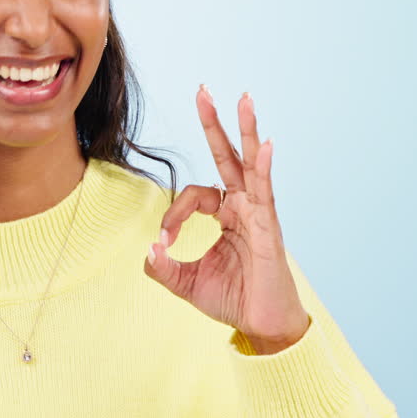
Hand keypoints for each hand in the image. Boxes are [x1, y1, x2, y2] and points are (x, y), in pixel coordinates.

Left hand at [143, 85, 309, 353]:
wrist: (262, 326)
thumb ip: (163, 267)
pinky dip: (264, 167)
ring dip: (245, 130)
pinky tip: (264, 145)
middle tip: (203, 91)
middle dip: (214, 124)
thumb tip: (148, 250)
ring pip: (249, 164)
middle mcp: (243, 206)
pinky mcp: (268, 227)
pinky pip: (265, 191)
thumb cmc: (233, 300)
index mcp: (226, 214)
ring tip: (243, 98)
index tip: (164, 240)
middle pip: (227, 157)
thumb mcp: (185, 282)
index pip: (195, 194)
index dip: (174, 213)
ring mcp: (258, 213)